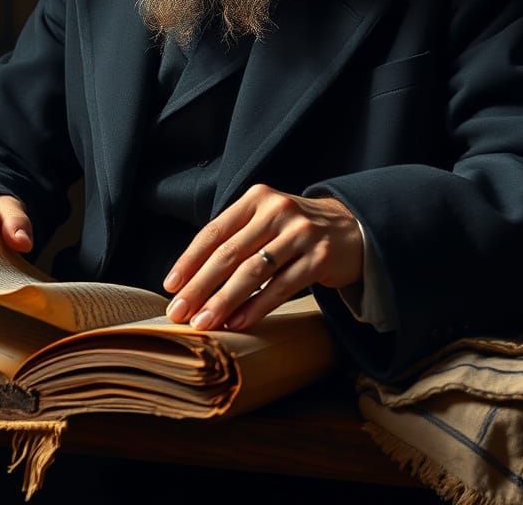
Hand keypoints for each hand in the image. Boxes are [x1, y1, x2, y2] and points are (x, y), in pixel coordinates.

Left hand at [162, 183, 361, 331]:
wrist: (351, 228)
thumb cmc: (295, 229)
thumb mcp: (266, 219)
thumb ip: (235, 238)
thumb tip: (192, 280)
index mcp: (256, 199)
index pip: (213, 231)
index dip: (189, 261)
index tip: (170, 286)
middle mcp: (277, 210)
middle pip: (228, 253)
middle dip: (199, 286)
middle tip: (179, 312)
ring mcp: (300, 233)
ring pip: (252, 272)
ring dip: (223, 301)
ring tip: (204, 323)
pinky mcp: (319, 258)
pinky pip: (280, 287)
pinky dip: (255, 307)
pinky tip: (237, 322)